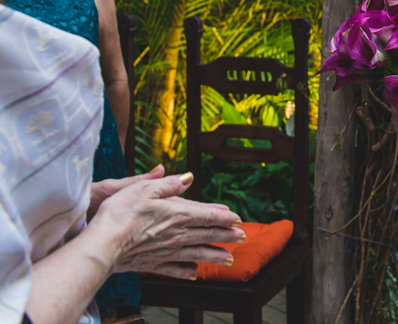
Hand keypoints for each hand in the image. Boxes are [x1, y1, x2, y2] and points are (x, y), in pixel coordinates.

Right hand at [90, 172, 243, 278]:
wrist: (101, 246)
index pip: (208, 215)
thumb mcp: (143, 188)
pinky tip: (194, 274)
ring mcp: (166, 252)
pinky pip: (175, 269)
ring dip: (215, 256)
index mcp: (177, 214)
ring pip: (197, 254)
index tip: (237, 219)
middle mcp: (176, 235)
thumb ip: (168, 184)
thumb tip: (188, 177)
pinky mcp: (152, 264)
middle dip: (227, 236)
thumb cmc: (120, 214)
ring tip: (229, 260)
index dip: (224, 217)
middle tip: (242, 237)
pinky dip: (187, 272)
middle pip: (207, 235)